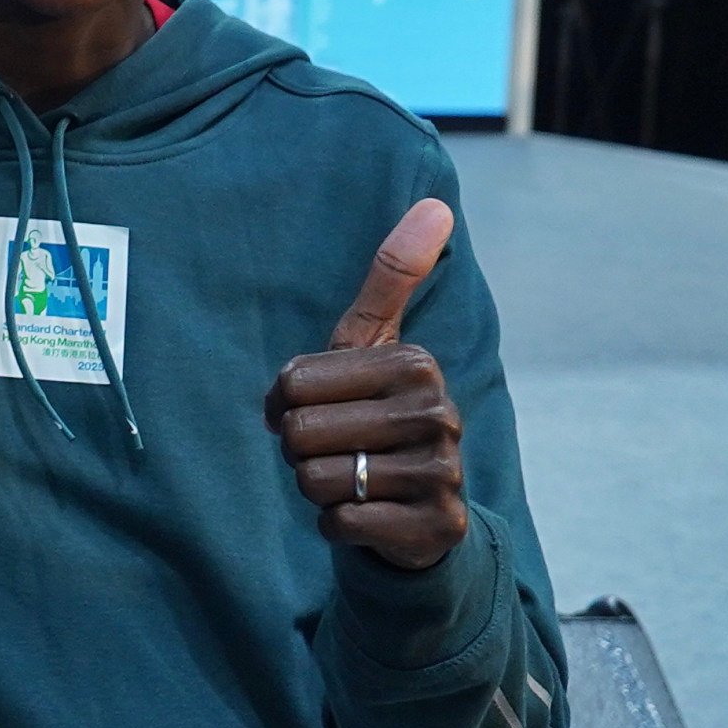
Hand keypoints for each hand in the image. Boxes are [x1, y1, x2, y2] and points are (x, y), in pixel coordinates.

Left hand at [265, 199, 470, 571]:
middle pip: (298, 433)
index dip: (284, 403)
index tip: (320, 407)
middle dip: (299, 449)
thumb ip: (394, 274)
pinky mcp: (436, 524)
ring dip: (317, 487)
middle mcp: (438, 414)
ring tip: (352, 478)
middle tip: (334, 449)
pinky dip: (337, 524)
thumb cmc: (377, 413)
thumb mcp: (376, 342)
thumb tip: (437, 203)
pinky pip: (339, 523)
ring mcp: (443, 472)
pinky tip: (368, 513)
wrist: (421, 509)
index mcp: (414, 363)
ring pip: (315, 480)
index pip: (291, 383)